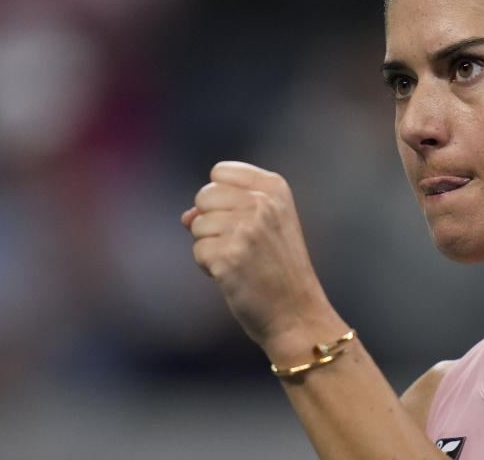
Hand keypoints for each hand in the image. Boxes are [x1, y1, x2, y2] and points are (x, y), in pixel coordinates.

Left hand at [182, 161, 337, 356]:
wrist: (297, 312)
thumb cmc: (279, 267)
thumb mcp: (269, 223)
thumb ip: (229, 207)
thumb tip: (186, 216)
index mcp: (275, 188)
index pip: (220, 172)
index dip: (221, 198)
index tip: (244, 219)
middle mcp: (261, 203)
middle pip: (204, 195)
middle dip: (212, 221)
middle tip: (241, 244)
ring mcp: (245, 229)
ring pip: (197, 224)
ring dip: (210, 246)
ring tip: (240, 261)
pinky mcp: (229, 257)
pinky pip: (198, 251)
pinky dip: (209, 267)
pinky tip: (233, 275)